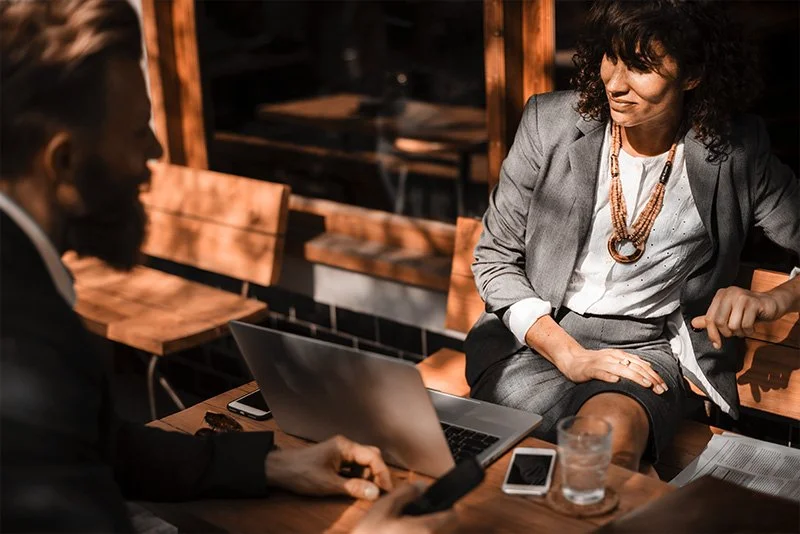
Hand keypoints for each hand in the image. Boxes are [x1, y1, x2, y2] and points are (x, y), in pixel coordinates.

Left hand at [265, 435, 392, 499]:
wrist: (278, 469)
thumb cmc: (301, 473)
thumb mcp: (328, 484)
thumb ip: (353, 488)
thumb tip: (375, 493)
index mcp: (345, 446)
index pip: (373, 457)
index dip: (382, 474)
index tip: (387, 490)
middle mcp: (345, 446)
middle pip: (371, 456)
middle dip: (376, 474)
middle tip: (378, 491)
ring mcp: (340, 452)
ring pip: (363, 462)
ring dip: (367, 476)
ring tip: (366, 492)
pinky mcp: (335, 459)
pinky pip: (353, 466)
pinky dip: (358, 477)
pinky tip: (356, 488)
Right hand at [352, 483, 457, 533]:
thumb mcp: (384, 508)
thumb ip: (406, 493)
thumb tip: (422, 486)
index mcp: (425, 529)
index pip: (453, 517)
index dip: (448, 507)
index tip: (440, 504)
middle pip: (446, 529)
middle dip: (436, 520)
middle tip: (418, 515)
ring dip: (427, 529)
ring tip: (406, 526)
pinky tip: (402, 533)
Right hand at [556, 347, 667, 393]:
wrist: (572, 359)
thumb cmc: (594, 363)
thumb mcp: (614, 360)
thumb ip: (629, 362)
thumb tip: (647, 365)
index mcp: (620, 355)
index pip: (641, 365)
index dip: (654, 375)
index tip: (664, 386)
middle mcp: (613, 358)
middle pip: (635, 367)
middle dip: (650, 378)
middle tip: (661, 390)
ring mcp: (601, 363)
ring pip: (621, 369)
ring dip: (635, 377)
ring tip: (646, 385)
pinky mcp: (590, 370)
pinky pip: (601, 373)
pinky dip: (609, 376)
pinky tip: (616, 381)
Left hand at [691, 286, 785, 348]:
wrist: (771, 303)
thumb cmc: (748, 310)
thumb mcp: (728, 314)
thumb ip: (712, 318)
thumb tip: (694, 323)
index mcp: (720, 295)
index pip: (709, 318)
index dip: (712, 333)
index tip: (716, 344)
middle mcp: (729, 293)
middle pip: (719, 322)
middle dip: (727, 333)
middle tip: (735, 332)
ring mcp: (741, 297)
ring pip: (733, 325)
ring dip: (739, 332)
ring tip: (744, 328)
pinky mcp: (753, 303)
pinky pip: (745, 325)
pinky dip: (748, 331)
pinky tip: (751, 327)